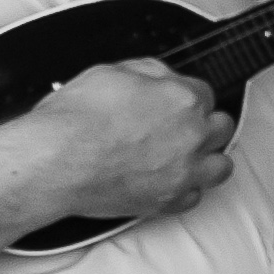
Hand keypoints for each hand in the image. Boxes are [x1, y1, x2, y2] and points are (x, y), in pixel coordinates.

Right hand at [28, 58, 235, 219]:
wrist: (53, 162)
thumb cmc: (73, 121)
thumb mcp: (110, 72)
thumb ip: (148, 72)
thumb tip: (160, 76)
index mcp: (182, 100)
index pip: (205, 93)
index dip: (186, 96)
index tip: (175, 103)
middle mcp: (191, 135)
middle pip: (221, 127)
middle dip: (204, 124)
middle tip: (183, 127)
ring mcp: (182, 171)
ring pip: (220, 166)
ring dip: (207, 159)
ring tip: (188, 156)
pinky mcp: (166, 200)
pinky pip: (194, 197)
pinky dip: (185, 190)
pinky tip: (170, 181)